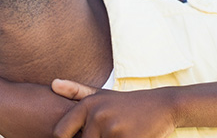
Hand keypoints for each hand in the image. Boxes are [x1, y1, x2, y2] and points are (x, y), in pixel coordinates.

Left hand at [51, 79, 177, 137]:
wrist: (163, 106)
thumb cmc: (128, 104)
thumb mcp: (102, 94)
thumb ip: (76, 91)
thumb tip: (53, 84)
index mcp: (87, 105)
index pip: (59, 133)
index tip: (81, 137)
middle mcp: (97, 115)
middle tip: (111, 130)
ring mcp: (112, 128)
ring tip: (120, 132)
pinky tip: (129, 136)